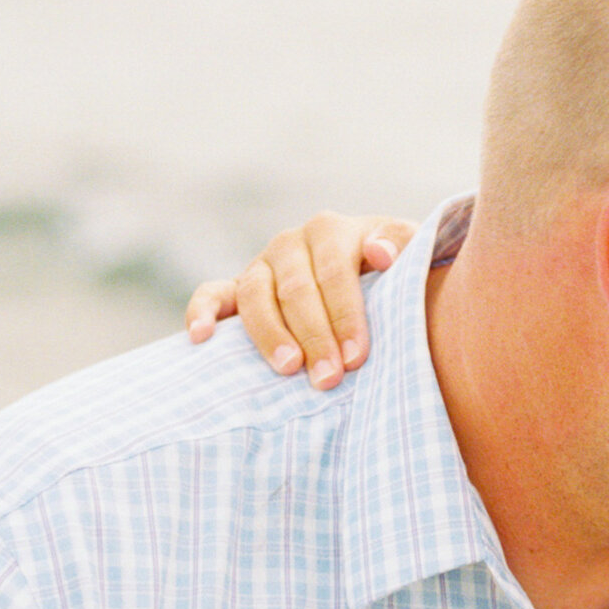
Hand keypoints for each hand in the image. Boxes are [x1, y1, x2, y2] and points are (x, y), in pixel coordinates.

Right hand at [184, 213, 416, 387]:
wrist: (365, 274)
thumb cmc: (392, 274)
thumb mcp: (406, 255)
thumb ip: (402, 247)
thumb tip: (380, 254)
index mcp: (331, 230)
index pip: (336, 273)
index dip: (346, 316)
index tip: (358, 357)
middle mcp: (291, 242)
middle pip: (296, 290)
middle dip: (314, 336)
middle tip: (329, 378)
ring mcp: (260, 264)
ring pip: (254, 295)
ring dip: (269, 334)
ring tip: (288, 368)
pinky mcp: (235, 288)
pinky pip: (211, 295)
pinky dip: (202, 312)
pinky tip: (202, 337)